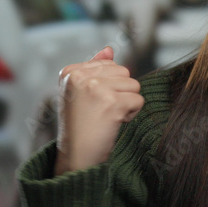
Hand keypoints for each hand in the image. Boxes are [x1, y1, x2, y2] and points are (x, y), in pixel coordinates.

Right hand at [54, 46, 143, 175]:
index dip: (109, 86)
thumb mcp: (81, 93)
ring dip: (127, 104)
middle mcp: (80, 76)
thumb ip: (95, 68)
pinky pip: (138, 100)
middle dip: (120, 93)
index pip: (110, 65)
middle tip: (101, 112)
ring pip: (134, 85)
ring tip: (107, 117)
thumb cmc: (81, 126)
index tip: (92, 104)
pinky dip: (131, 114)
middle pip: (124, 72)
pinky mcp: (111, 102)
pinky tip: (114, 123)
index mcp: (70, 71)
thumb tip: (110, 49)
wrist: (76, 157)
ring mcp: (95, 88)